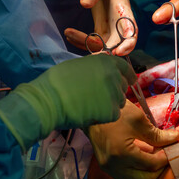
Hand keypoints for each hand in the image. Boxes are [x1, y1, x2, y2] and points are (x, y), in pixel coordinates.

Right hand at [0, 54, 136, 150]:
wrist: (48, 100)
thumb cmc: (57, 81)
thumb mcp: (80, 65)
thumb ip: (97, 68)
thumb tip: (103, 72)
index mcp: (106, 62)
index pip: (126, 68)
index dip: (129, 75)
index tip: (131, 80)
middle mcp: (114, 75)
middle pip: (122, 86)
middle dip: (115, 91)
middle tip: (100, 96)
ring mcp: (114, 94)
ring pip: (120, 101)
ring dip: (110, 104)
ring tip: (92, 105)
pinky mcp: (111, 111)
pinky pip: (114, 114)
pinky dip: (105, 116)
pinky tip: (91, 113)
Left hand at [65, 0, 137, 55]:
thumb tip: (84, 4)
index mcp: (126, 15)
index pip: (131, 34)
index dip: (127, 45)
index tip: (118, 52)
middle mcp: (121, 27)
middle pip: (117, 46)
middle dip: (104, 53)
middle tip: (88, 56)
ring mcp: (111, 31)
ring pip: (103, 46)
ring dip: (86, 45)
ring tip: (68, 32)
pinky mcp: (101, 31)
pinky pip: (93, 43)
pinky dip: (81, 42)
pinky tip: (68, 33)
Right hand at [88, 100, 178, 178]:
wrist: (93, 109)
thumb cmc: (115, 111)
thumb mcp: (138, 120)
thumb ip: (157, 134)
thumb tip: (175, 137)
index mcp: (122, 153)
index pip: (151, 165)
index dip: (165, 158)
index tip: (171, 149)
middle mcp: (114, 165)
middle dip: (158, 170)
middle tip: (164, 156)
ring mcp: (108, 168)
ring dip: (147, 178)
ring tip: (154, 162)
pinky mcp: (106, 167)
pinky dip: (136, 177)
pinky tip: (142, 164)